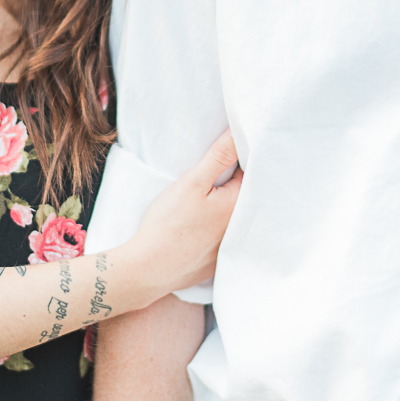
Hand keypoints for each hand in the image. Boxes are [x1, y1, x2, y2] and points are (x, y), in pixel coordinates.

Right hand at [129, 130, 241, 300]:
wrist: (149, 268)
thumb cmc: (170, 223)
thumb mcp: (193, 181)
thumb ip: (219, 156)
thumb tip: (239, 132)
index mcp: (239, 206)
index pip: (250, 174)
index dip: (242, 158)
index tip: (233, 147)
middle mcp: (240, 229)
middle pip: (244, 197)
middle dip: (236, 181)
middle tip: (222, 166)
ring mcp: (229, 248)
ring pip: (234, 218)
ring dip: (228, 205)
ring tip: (213, 193)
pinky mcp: (216, 261)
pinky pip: (225, 237)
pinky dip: (219, 227)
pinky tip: (204, 223)